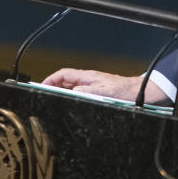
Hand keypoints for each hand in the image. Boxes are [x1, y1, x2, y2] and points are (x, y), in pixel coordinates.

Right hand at [41, 68, 168, 104]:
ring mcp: (92, 85)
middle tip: (44, 95)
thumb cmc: (122, 91)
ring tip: (53, 100)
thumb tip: (72, 91)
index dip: (50, 79)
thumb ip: (86, 91)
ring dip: (62, 92)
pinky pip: (79, 93)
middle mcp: (88, 80)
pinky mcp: (96, 92)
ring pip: (71, 87)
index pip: (63, 74)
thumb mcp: (102, 92)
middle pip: (65, 81)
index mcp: (86, 76)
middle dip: (53, 86)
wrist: (136, 93)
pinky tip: (71, 104)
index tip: (41, 86)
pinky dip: (71, 97)